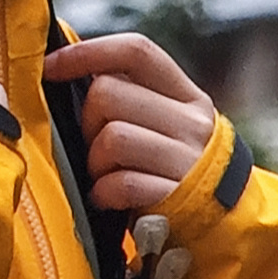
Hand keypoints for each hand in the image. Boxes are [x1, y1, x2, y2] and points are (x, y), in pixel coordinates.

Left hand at [43, 25, 217, 219]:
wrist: (226, 226)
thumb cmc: (178, 171)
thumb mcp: (172, 126)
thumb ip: (136, 99)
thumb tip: (73, 70)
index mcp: (188, 96)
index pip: (136, 52)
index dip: (87, 53)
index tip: (51, 67)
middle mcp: (192, 122)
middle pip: (109, 93)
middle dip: (87, 121)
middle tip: (95, 146)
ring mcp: (186, 160)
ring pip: (112, 137)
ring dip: (94, 161)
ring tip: (103, 176)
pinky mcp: (176, 197)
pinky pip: (121, 183)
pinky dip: (103, 192)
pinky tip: (107, 198)